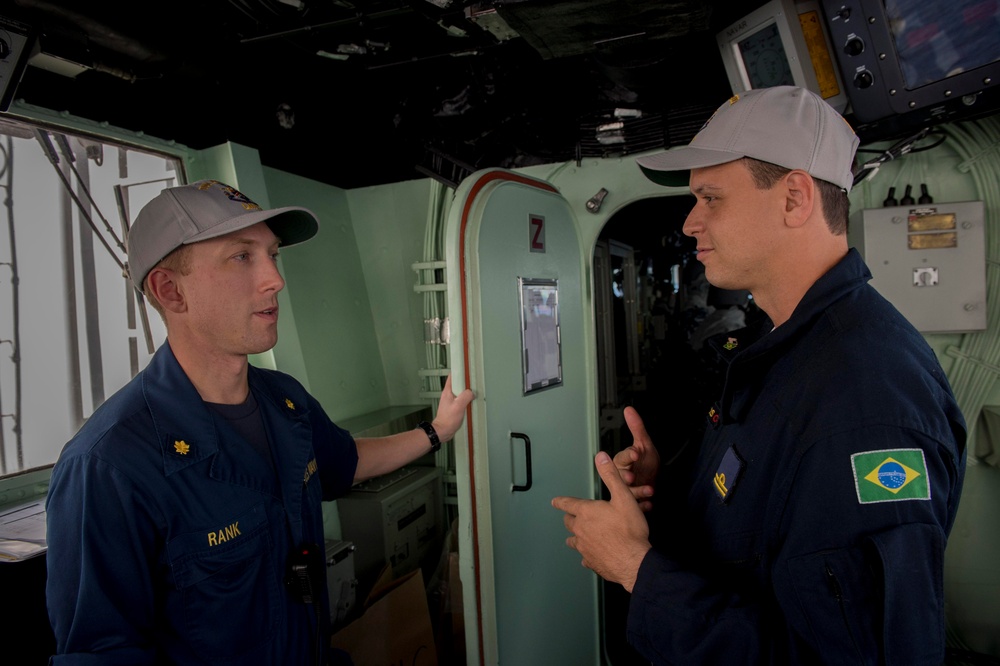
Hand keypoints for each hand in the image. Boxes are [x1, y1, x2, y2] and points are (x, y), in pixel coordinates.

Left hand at [431, 374, 474, 441]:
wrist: (443, 431)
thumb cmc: (447, 420)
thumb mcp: (459, 406)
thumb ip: (466, 396)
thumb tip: (471, 393)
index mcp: (448, 391)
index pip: (453, 376)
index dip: (460, 371)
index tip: (466, 369)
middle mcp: (449, 394)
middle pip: (459, 384)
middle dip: (466, 384)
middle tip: (472, 386)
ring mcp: (451, 400)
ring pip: (461, 392)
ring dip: (467, 394)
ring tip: (471, 398)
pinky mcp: (454, 406)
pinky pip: (462, 400)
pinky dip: (467, 401)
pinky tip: (469, 406)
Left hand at [552, 452, 651, 592]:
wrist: (634, 560)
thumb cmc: (630, 530)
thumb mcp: (623, 496)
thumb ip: (610, 475)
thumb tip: (601, 458)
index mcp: (587, 512)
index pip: (567, 503)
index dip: (561, 501)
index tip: (555, 501)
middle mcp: (581, 530)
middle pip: (568, 522)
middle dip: (569, 518)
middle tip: (570, 516)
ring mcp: (585, 548)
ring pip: (573, 541)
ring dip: (574, 537)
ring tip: (576, 537)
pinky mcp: (591, 562)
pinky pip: (584, 558)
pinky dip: (586, 555)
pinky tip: (589, 556)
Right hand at [613, 407, 659, 510]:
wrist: (654, 481)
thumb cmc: (646, 463)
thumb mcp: (644, 444)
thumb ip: (636, 428)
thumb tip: (629, 409)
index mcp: (622, 461)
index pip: (622, 457)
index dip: (628, 455)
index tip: (635, 453)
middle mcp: (622, 476)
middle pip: (620, 477)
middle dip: (626, 477)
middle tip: (632, 477)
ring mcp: (628, 490)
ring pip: (628, 492)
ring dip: (638, 492)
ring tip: (650, 489)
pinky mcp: (634, 502)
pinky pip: (637, 505)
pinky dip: (644, 505)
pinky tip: (651, 504)